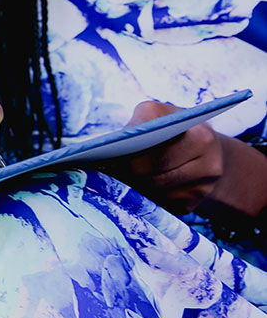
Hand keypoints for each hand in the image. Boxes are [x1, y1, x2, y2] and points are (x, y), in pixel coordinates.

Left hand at [106, 100, 223, 213]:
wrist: (206, 149)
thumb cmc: (171, 126)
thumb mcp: (157, 114)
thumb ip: (139, 125)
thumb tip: (112, 145)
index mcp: (200, 136)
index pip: (160, 155)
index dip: (132, 158)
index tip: (110, 158)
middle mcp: (209, 163)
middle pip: (156, 177)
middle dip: (130, 174)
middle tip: (108, 170)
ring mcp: (204, 188)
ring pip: (156, 193)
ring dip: (135, 186)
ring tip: (116, 176)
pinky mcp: (193, 203)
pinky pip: (160, 204)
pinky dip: (145, 196)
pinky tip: (135, 185)